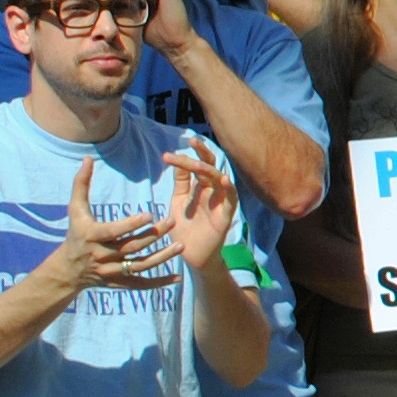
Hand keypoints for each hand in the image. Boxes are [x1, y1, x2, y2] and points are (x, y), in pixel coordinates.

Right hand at [42, 158, 178, 294]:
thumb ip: (81, 184)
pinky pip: (141, 285)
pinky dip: (159, 283)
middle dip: (153, 235)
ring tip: (181, 245)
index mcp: (92, 236)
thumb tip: (88, 158)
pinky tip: (177, 277)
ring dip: (162, 257)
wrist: (68, 270)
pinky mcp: (120, 283)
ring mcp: (112, 271)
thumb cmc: (75, 233)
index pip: (114, 231)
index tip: (150, 214)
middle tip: (173, 221)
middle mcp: (102, 256)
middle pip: (131, 247)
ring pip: (140, 266)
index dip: (131, 224)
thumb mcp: (75, 209)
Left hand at [162, 146, 239, 270]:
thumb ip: (181, 183)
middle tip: (191, 140)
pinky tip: (224, 180)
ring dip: (210, 170)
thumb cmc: (185, 230)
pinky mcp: (225, 216)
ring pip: (219, 180)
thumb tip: (177, 159)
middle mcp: (212, 192)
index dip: (184, 158)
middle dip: (202, 152)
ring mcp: (220, 202)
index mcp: (200, 188)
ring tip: (197, 163)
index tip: (166, 156)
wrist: (191, 256)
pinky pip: (231, 200)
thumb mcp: (179, 202)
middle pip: (210, 166)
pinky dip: (229, 189)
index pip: (196, 166)